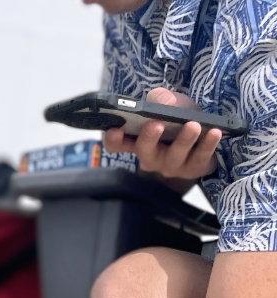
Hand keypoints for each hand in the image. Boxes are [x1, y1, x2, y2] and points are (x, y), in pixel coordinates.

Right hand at [103, 88, 222, 183]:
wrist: (202, 138)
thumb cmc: (179, 120)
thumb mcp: (169, 103)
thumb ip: (161, 98)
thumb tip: (164, 102)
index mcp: (138, 141)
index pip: (117, 144)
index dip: (113, 139)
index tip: (114, 129)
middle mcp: (151, 157)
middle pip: (144, 151)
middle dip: (149, 139)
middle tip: (156, 125)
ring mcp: (172, 165)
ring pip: (174, 156)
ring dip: (183, 141)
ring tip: (193, 125)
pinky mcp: (194, 168)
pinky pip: (200, 159)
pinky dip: (207, 145)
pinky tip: (215, 132)